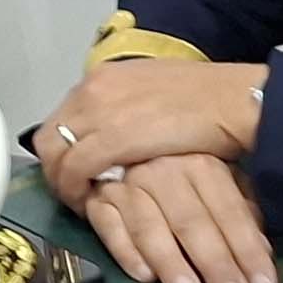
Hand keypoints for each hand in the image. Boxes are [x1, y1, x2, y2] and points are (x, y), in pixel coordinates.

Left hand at [38, 57, 261, 201]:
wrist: (231, 100)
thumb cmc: (206, 99)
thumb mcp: (154, 93)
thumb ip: (129, 108)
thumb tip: (119, 131)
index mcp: (104, 77)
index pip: (63, 116)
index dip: (65, 149)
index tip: (76, 170)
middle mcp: (93, 90)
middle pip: (51, 135)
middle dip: (56, 167)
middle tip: (73, 191)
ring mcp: (99, 112)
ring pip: (56, 153)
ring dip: (62, 183)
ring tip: (81, 201)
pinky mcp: (111, 138)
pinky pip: (75, 169)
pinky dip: (75, 190)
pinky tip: (89, 205)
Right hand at [86, 155, 277, 282]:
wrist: (124, 148)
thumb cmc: (183, 176)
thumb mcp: (221, 181)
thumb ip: (242, 213)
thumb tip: (263, 253)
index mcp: (201, 164)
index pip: (229, 211)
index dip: (247, 250)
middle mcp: (163, 170)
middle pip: (191, 221)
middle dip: (214, 263)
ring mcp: (127, 183)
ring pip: (150, 226)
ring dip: (170, 262)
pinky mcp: (97, 199)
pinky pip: (109, 227)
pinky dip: (126, 252)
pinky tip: (144, 276)